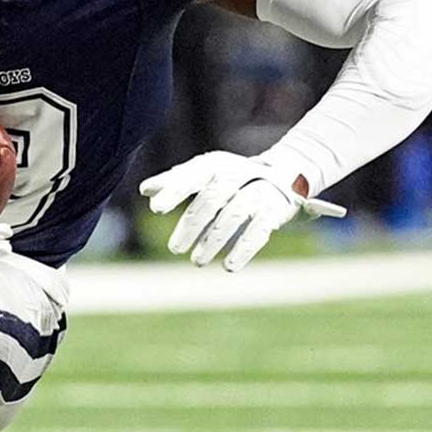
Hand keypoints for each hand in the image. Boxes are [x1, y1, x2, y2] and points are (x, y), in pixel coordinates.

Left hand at [139, 151, 345, 270]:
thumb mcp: (206, 173)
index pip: (192, 175)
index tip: (155, 209)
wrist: (286, 173)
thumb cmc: (233, 176)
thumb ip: (175, 180)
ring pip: (233, 215)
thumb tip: (145, 190)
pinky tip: (229, 266)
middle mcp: (239, 174)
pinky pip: (259, 231)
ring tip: (197, 261)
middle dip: (192, 225)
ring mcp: (260, 191)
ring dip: (213, 240)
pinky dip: (244, 249)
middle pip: (212, 198)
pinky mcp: (276, 211)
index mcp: (217, 164)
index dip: (174, 191)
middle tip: (174, 249)